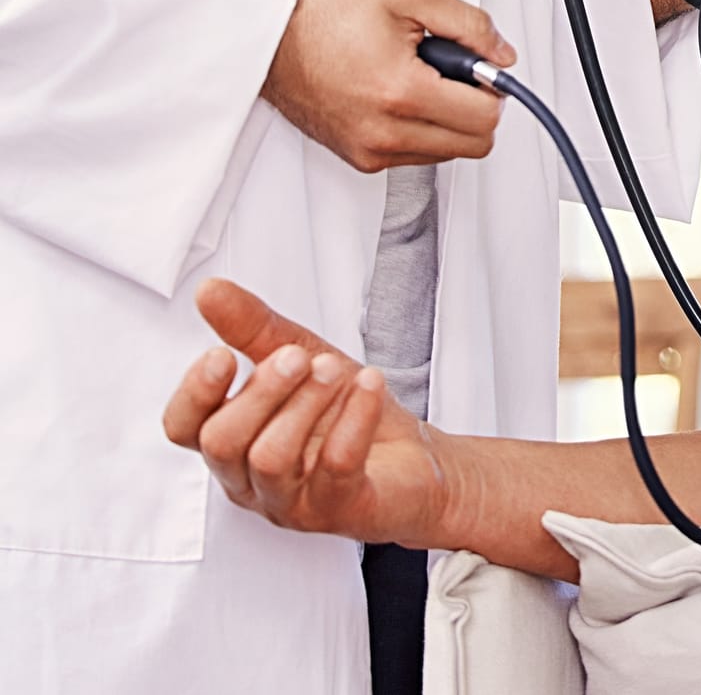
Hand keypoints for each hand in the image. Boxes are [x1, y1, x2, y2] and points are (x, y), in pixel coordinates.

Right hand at [161, 279, 454, 546]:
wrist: (416, 459)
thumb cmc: (347, 411)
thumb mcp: (302, 357)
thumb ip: (254, 330)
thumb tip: (209, 291)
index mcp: (232, 441)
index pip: (183, 428)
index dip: (194, 394)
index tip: (223, 354)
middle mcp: (250, 479)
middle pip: (223, 442)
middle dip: (260, 392)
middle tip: (298, 358)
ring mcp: (291, 502)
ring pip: (271, 459)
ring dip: (304, 405)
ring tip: (334, 370)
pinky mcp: (339, 510)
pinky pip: (336, 467)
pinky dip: (352, 420)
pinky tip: (369, 384)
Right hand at [263, 0, 514, 171]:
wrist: (269, 40)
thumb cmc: (323, 16)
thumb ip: (469, 23)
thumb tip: (502, 54)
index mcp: (401, 92)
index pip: (486, 118)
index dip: (491, 86)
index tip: (476, 66)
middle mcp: (386, 131)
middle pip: (476, 143)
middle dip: (475, 106)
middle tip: (451, 73)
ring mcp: (372, 151)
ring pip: (450, 153)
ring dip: (449, 119)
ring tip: (418, 79)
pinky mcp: (362, 159)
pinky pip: (419, 155)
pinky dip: (423, 129)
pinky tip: (401, 96)